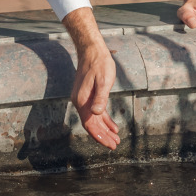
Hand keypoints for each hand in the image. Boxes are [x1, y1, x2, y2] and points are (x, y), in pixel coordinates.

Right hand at [65, 8, 120, 150]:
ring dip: (104, 130)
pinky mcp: (89, 96)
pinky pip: (96, 112)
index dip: (100, 136)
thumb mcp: (103, 80)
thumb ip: (100, 97)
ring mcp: (84, 99)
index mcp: (82, 101)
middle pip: (91, 125)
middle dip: (103, 136)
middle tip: (115, 145)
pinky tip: (113, 126)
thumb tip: (96, 114)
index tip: (110, 144)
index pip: (90, 124)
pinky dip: (104, 120)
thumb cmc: (99, 64)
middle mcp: (80, 102)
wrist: (92, 50)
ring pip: (94, 120)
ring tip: (115, 139)